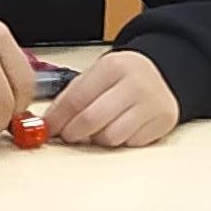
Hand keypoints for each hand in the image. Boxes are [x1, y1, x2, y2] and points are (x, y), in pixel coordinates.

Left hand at [48, 49, 179, 149]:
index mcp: (113, 66)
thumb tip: (47, 124)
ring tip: (98, 128)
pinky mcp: (163, 121)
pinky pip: (129, 144)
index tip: (47, 129)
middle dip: (73, 133)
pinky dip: (119, 142)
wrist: (159, 75)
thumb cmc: (120, 79)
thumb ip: (69, 98)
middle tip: (68, 135)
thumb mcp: (94, 78)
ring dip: (97, 139)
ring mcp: (152, 103)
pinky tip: (120, 129)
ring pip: (110, 137)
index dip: (57, 119)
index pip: (76, 99)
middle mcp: (135, 83)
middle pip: (91, 120)